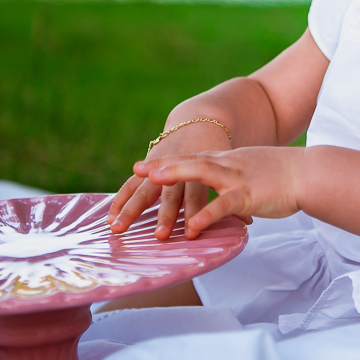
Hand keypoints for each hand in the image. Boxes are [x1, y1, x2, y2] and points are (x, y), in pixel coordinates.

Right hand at [108, 122, 229, 239]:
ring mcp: (162, 166)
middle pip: (172, 193)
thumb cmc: (219, 161)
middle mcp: (181, 169)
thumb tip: (249, 221)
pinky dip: (120, 199)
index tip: (191, 233)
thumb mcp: (227, 175)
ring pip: (146, 187)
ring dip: (132, 208)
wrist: (203, 124)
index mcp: (205, 171)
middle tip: (159, 235)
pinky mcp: (148, 166)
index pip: (200, 193)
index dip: (196, 212)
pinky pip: (132, 183)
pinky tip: (109, 216)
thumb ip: (235, 198)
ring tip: (118, 227)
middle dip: (164, 214)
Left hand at [136, 147, 301, 238]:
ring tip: (154, 181)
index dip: (168, 161)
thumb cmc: (286, 175)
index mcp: (230, 160)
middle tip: (138, 169)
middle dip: (163, 165)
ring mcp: (238, 178)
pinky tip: (192, 226)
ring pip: (202, 173)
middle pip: (191, 161)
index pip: (194, 157)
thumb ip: (237, 178)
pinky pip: (224, 205)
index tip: (144, 165)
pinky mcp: (249, 195)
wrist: (310, 173)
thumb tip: (226, 191)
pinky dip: (207, 214)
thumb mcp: (255, 170)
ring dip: (177, 176)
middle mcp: (230, 164)